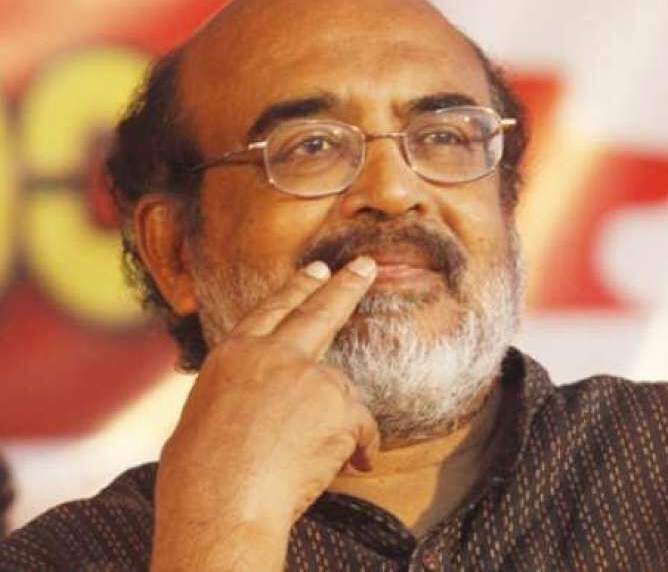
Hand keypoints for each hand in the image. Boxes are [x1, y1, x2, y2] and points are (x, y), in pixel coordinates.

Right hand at [151, 257, 379, 570]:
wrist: (221, 506)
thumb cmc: (200, 480)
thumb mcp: (203, 420)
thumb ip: (240, 398)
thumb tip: (258, 412)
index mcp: (232, 356)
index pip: (270, 312)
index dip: (295, 289)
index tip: (316, 269)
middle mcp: (272, 354)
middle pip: (318, 311)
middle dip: (345, 286)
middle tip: (364, 265)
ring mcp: (307, 374)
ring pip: (339, 396)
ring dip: (335, 428)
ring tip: (303, 462)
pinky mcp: (338, 402)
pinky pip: (362, 429)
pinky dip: (357, 449)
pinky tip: (347, 465)